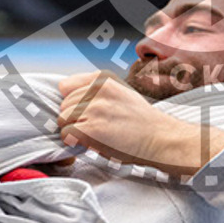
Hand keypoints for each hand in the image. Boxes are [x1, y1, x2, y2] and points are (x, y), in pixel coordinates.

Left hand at [58, 71, 223, 175]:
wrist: (160, 138)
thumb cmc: (142, 120)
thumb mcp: (120, 92)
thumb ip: (96, 91)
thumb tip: (67, 96)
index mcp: (103, 79)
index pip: (66, 86)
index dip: (71, 101)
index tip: (82, 111)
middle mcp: (97, 90)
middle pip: (63, 104)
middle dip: (73, 117)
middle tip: (92, 126)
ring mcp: (95, 108)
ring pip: (62, 119)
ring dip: (73, 129)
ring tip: (92, 134)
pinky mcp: (93, 129)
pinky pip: (67, 133)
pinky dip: (73, 141)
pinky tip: (87, 143)